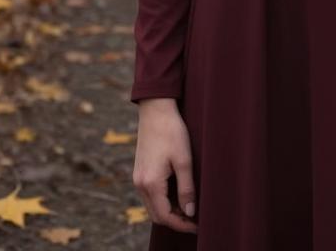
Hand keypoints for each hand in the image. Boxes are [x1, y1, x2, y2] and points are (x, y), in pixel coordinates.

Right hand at [132, 98, 198, 232]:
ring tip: (188, 206)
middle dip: (175, 220)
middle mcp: (140, 184)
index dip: (182, 224)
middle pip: (156, 215)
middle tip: (194, 219)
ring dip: (169, 210)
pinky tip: (177, 193)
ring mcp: (138, 177)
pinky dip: (162, 200)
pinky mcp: (139, 171)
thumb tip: (189, 212)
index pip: (165, 216)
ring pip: (152, 205)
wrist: (155, 109)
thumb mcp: (184, 160)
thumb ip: (187, 188)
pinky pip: (149, 194)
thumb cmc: (172, 132)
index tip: (197, 225)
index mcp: (151, 183)